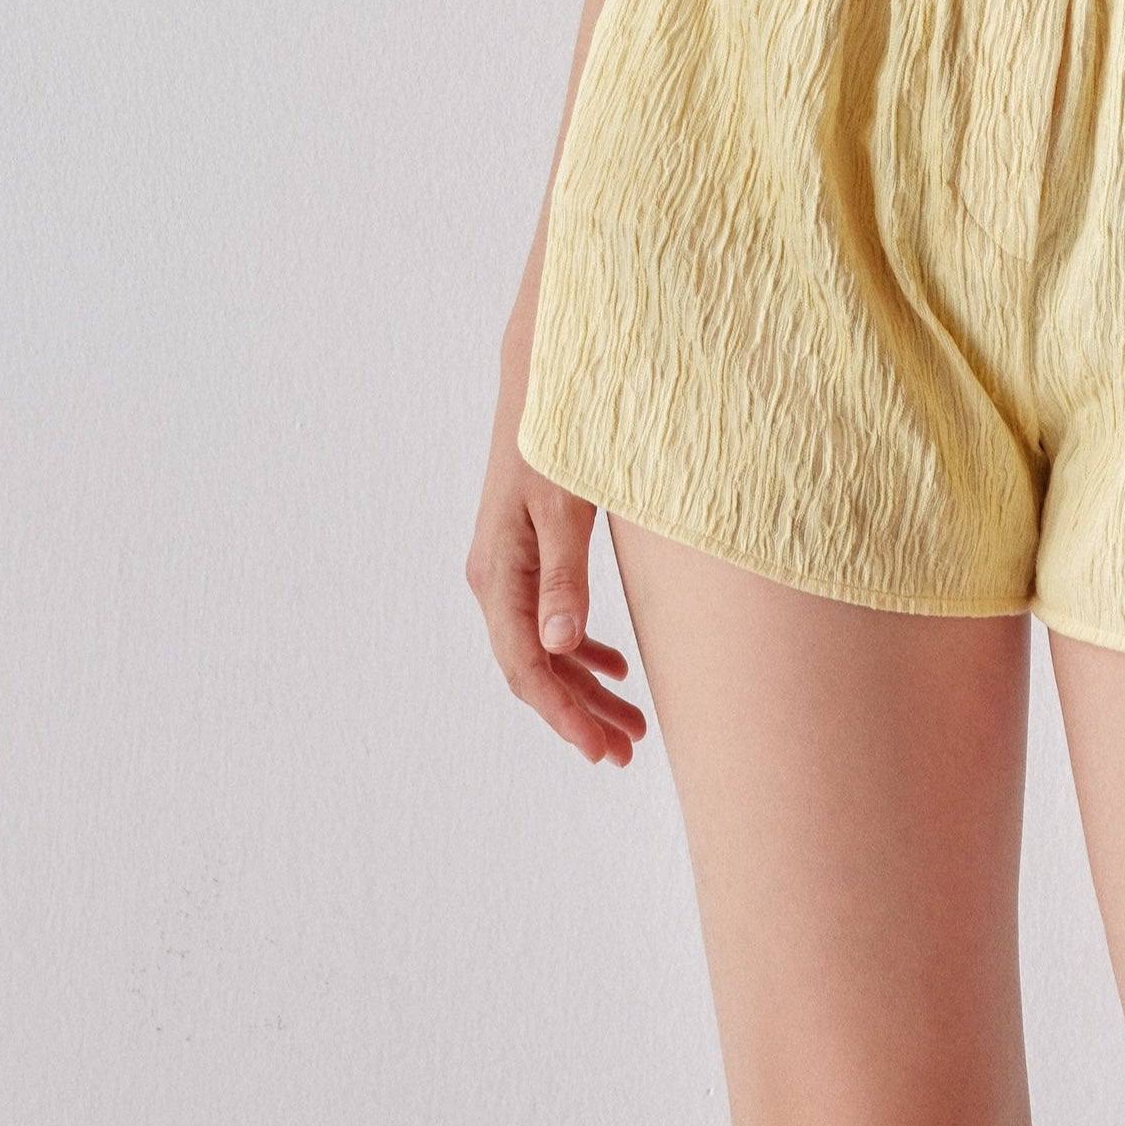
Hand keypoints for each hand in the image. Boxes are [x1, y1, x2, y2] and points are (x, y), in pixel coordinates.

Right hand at [465, 333, 648, 766]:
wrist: (544, 374)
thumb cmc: (558, 434)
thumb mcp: (566, 504)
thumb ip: (565, 574)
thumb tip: (559, 647)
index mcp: (498, 573)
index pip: (526, 667)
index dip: (564, 714)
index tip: (602, 749)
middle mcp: (494, 577)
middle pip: (533, 668)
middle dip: (578, 714)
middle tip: (627, 750)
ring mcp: (508, 566)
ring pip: (542, 648)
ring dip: (583, 688)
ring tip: (630, 725)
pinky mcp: (528, 551)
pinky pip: (547, 620)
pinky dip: (580, 650)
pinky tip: (615, 667)